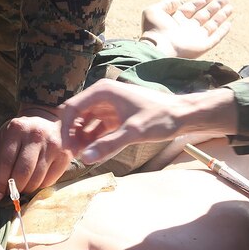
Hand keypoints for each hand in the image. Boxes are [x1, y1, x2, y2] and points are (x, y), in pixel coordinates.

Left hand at [0, 105, 69, 201]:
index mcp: (16, 129)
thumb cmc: (21, 134)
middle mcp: (36, 135)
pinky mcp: (65, 155)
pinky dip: (40, 186)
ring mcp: (53, 145)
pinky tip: (35, 182)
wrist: (48, 120)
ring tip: (22, 187)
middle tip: (10, 194)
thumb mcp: (2, 143)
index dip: (0, 182)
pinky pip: (50, 180)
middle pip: (23, 172)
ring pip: (37, 178)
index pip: (6, 161)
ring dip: (27, 189)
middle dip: (14, 188)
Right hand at [57, 80, 189, 163]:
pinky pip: (98, 128)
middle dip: (72, 135)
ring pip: (86, 122)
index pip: (71, 108)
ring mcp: (109, 105)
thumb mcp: (134, 132)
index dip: (65, 129)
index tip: (66, 149)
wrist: (183, 115)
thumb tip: (85, 158)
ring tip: (84, 156)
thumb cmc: (161, 118)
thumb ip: (108, 145)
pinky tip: (95, 153)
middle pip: (76, 115)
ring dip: (82, 139)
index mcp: (103, 91)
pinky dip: (94, 139)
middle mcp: (103, 95)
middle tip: (74, 156)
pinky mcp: (116, 115)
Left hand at [140, 0, 232, 58]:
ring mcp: (195, 38)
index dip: (202, 0)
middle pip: (204, 15)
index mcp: (176, 20)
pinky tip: (229, 24)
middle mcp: (187, 29)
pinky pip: (215, 38)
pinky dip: (222, 32)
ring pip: (212, 25)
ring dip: (221, 16)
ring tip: (231, 6)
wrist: (159, 48)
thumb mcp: (154, 11)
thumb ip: (166, 3)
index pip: (192, 8)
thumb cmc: (154, 30)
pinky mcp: (202, 46)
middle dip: (214, 6)